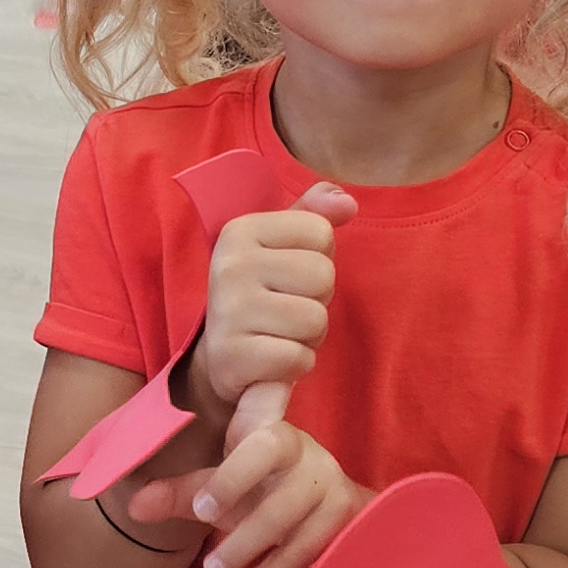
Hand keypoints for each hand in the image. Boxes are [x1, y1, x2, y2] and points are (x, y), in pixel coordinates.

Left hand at [126, 396, 363, 567]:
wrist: (326, 500)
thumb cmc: (263, 488)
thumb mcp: (222, 489)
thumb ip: (181, 495)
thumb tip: (134, 507)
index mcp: (278, 439)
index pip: (262, 446)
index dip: (233, 479)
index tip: (202, 512)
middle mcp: (313, 462)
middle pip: (285, 501)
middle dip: (246, 539)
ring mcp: (336, 493)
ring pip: (306, 532)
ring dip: (268, 565)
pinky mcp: (351, 524)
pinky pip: (322, 553)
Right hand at [185, 184, 356, 425]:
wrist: (219, 359)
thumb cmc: (262, 294)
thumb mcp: (282, 246)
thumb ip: (315, 215)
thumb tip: (347, 202)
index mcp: (240, 230)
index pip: (321, 232)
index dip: (318, 259)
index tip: (288, 276)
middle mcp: (230, 265)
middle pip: (322, 275)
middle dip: (316, 299)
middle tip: (286, 310)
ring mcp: (228, 311)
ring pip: (315, 319)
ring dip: (308, 336)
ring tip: (280, 334)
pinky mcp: (232, 356)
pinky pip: (299, 358)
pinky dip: (296, 365)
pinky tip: (272, 361)